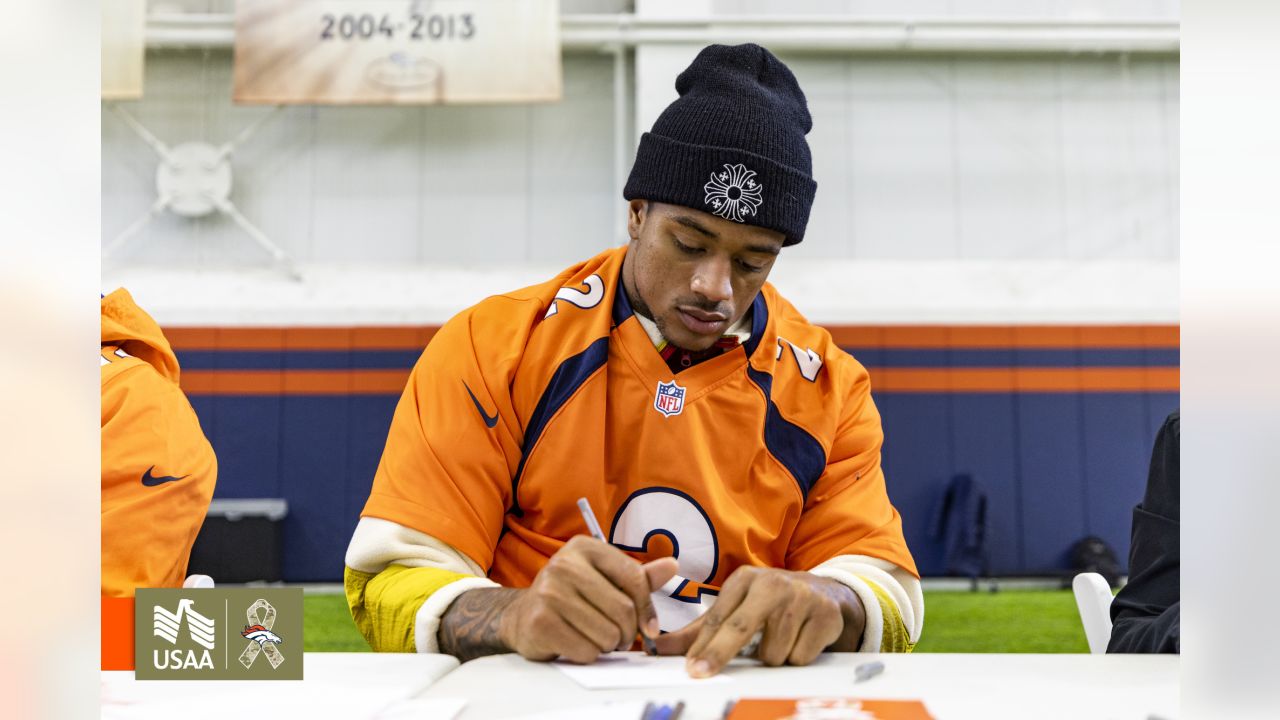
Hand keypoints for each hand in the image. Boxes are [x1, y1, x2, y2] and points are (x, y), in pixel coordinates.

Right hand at [498, 536, 678, 663]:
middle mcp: (564, 565)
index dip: (648, 609)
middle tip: (620, 638)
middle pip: (623, 610)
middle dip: (628, 632)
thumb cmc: (571, 597)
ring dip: (609, 645)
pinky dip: (590, 655)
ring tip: (596, 638)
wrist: (522, 615)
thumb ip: (637, 576)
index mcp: (585, 548)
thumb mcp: (604, 579)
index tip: (650, 628)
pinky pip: (587, 651)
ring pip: (607, 633)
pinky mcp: (540, 623)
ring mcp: (549, 593)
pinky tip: (578, 644)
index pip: (634, 578)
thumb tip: (672, 565)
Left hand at [680, 566, 864, 676]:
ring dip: (772, 657)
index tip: (691, 667)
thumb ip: (700, 630)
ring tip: (779, 640)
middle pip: (740, 628)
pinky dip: (797, 657)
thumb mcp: (737, 606)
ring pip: (773, 652)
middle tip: (702, 672)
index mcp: (745, 579)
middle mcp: (772, 584)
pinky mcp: (825, 616)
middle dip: (719, 653)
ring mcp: (800, 598)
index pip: (718, 617)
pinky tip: (799, 641)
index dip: (702, 645)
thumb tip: (659, 647)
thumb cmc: (772, 603)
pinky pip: (800, 657)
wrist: (826, 593)